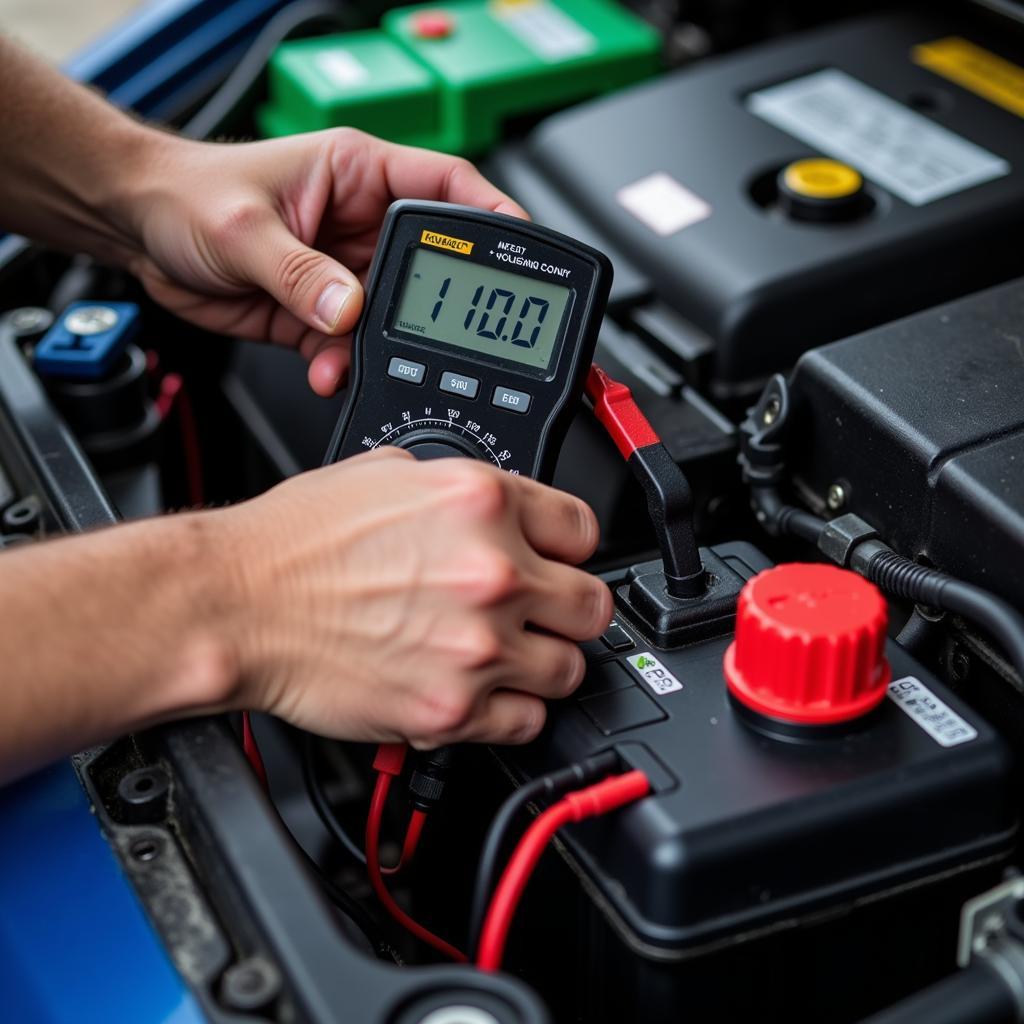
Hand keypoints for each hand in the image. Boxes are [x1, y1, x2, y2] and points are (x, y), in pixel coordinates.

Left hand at [121, 128, 526, 395]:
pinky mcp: (320, 314)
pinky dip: (345, 368)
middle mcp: (361, 225)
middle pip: (432, 270)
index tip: (524, 252)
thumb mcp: (244, 229)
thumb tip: (348, 312)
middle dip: (435, 308)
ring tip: (350, 359)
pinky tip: (327, 371)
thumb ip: (299, 274)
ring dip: (382, 349)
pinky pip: (352, 348)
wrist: (137, 234)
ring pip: (396, 320)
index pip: (446, 190)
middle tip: (436, 336)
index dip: (492, 219)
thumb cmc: (186, 196)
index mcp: (359, 176)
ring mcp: (344, 274)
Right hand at [215, 448, 611, 747]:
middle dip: (567, 610)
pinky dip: (509, 712)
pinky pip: (526, 722)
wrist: (238, 603)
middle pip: (592, 605)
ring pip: (569, 669)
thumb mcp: (391, 473)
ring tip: (502, 657)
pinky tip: (478, 691)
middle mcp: (492, 572)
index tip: (556, 562)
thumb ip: (465, 491)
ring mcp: (477, 645)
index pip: (585, 531)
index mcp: (482, 503)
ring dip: (541, 664)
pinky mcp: (451, 708)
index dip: (568, 548)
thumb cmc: (296, 541)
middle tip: (538, 614)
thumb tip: (501, 512)